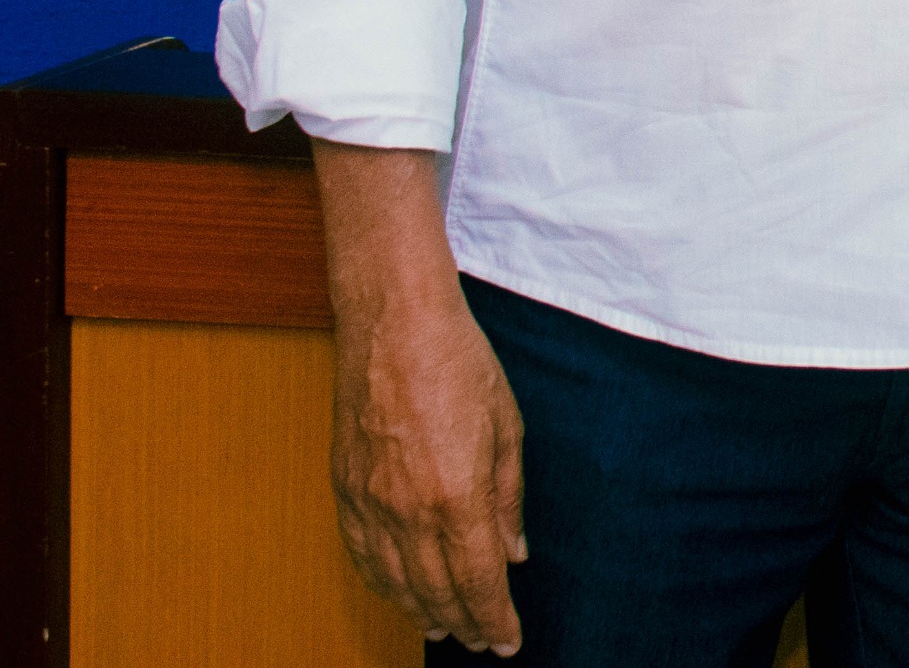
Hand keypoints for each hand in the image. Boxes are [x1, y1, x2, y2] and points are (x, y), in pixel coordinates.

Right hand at [314, 142, 526, 654]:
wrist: (393, 322)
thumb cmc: (459, 363)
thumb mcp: (507, 427)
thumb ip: (510, 498)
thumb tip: (515, 553)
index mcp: (456, 495)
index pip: (478, 580)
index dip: (495, 618)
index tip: (509, 642)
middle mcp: (407, 510)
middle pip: (434, 589)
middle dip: (462, 622)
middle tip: (483, 642)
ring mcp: (369, 502)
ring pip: (393, 580)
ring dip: (420, 610)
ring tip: (444, 627)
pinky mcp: (343, 487)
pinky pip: (360, 554)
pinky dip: (381, 581)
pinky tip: (396, 590)